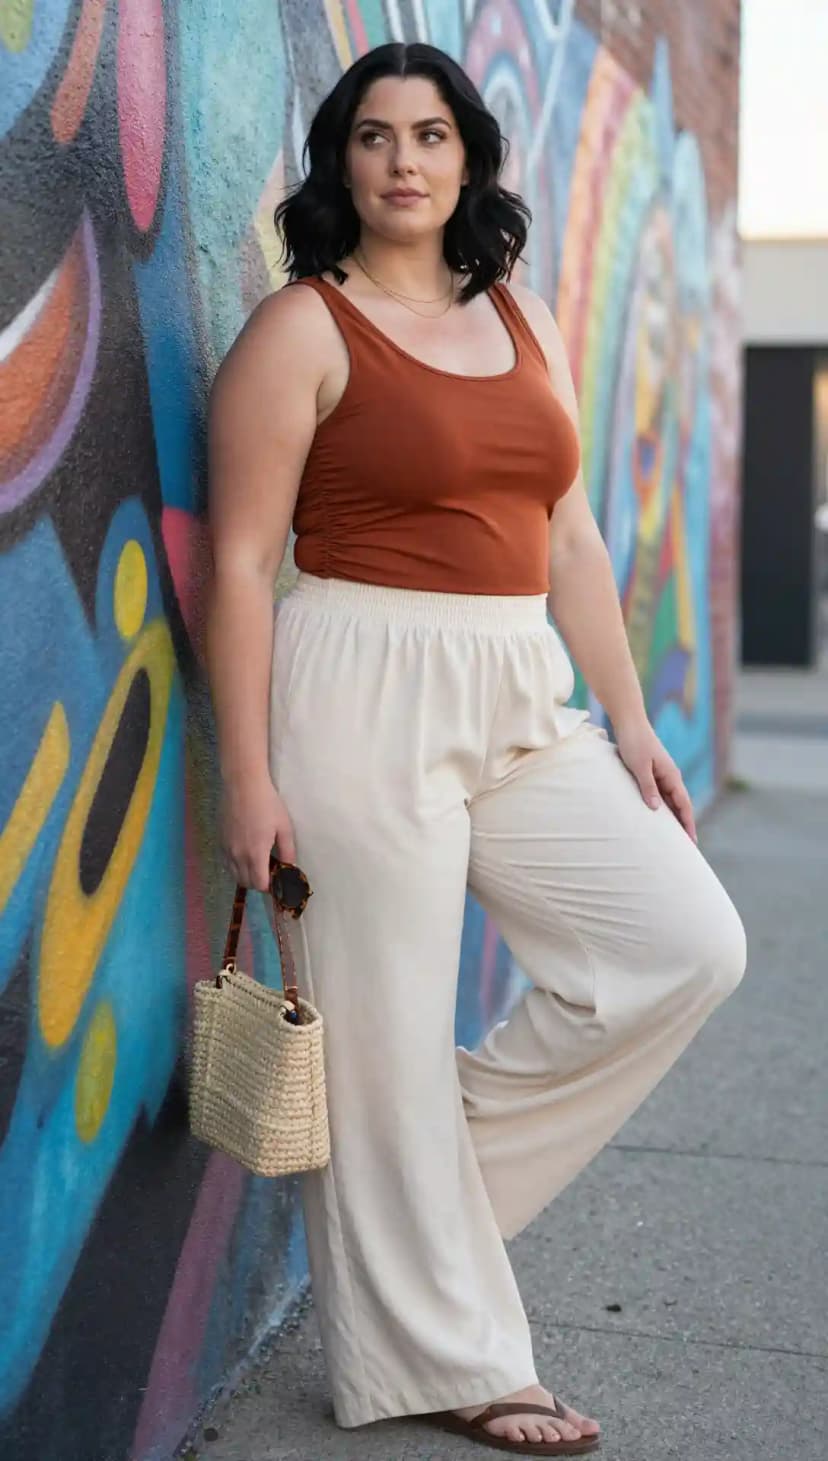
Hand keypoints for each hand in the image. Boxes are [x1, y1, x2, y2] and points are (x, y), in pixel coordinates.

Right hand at [219, 773, 296, 890]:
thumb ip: (287, 851)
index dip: (269, 886)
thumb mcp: (284, 828)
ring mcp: (226, 848)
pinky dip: (236, 864)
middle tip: (269, 871)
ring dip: (246, 875)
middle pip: (246, 883)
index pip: (259, 885)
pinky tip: (245, 852)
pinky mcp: (220, 840)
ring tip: (257, 863)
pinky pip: (227, 862)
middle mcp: (237, 855)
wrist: (243, 785)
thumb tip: (290, 868)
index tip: (277, 879)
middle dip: (258, 882)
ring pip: (234, 874)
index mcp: (255, 854)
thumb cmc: (267, 804)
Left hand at [613, 718, 697, 841]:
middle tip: (686, 846)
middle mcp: (670, 776)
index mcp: (671, 775)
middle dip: (684, 825)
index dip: (688, 823)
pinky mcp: (651, 772)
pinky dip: (662, 807)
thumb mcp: (640, 766)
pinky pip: (660, 794)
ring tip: (672, 837)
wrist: (629, 722)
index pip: (684, 805)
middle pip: (680, 805)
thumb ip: (648, 786)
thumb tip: (657, 809)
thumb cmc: (634, 742)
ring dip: (673, 817)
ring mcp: (661, 774)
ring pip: (670, 801)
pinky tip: (657, 817)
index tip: (692, 841)